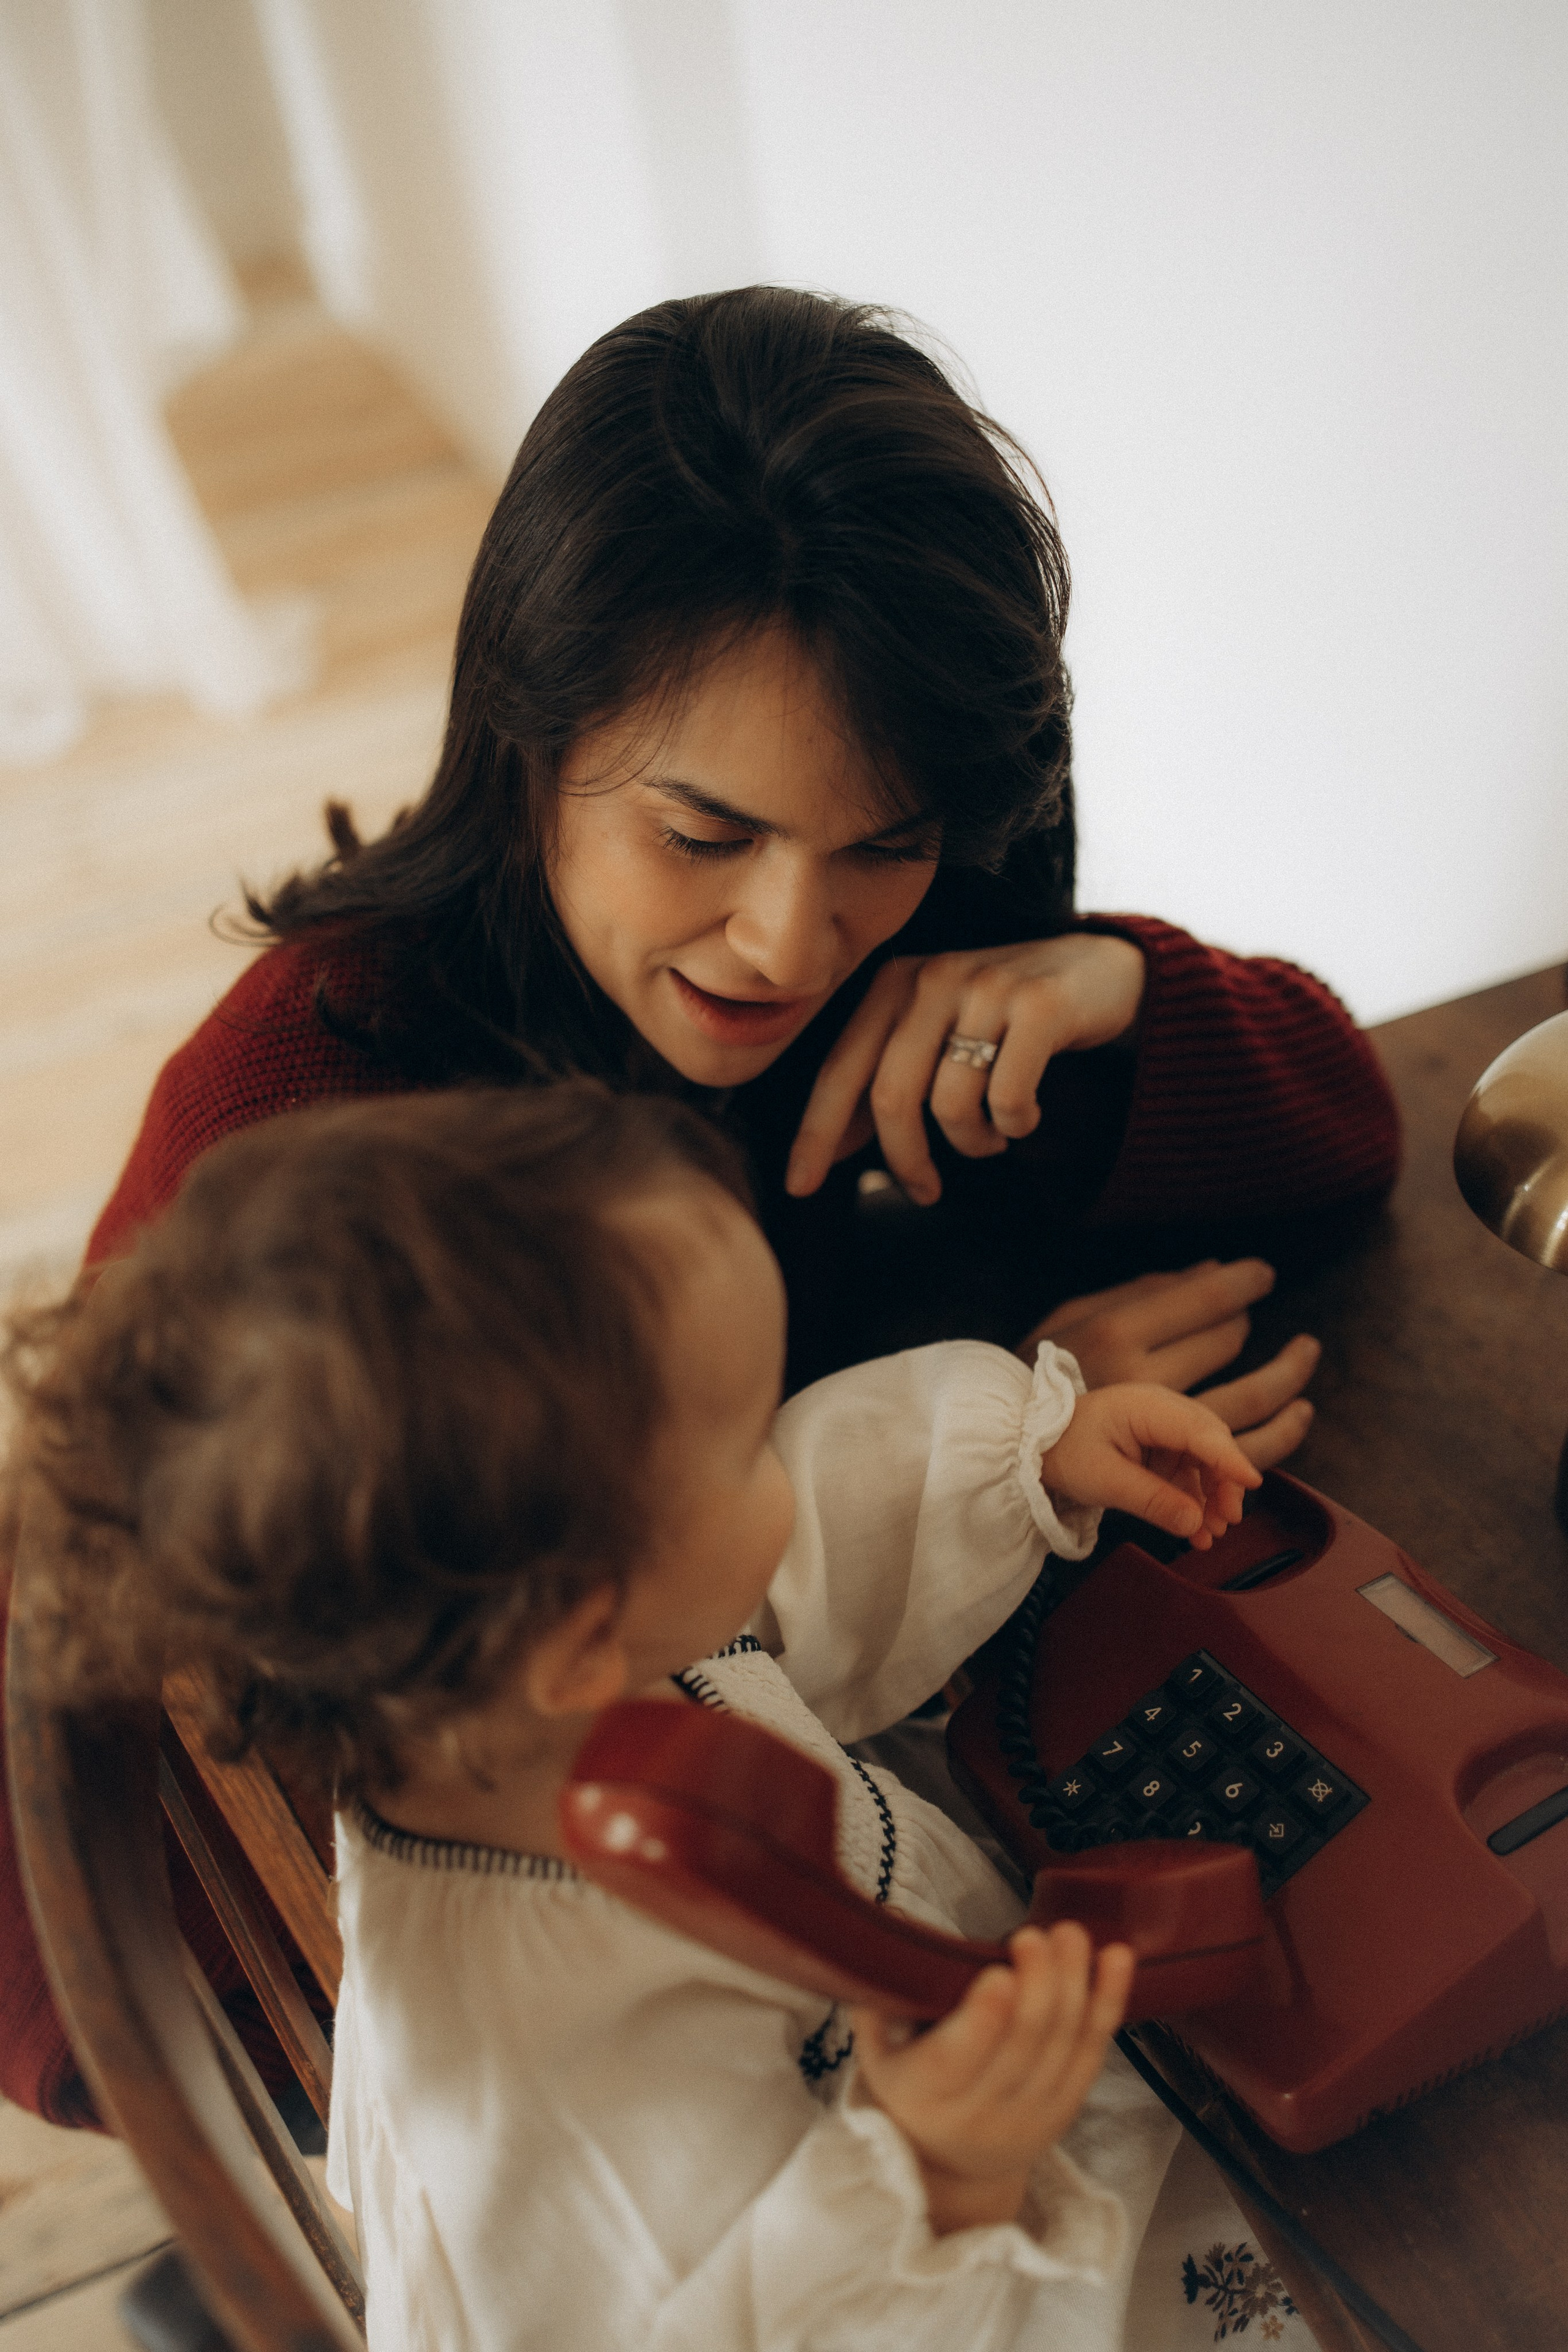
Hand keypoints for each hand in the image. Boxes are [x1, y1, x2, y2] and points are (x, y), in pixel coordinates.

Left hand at [785, 934, 1145, 1204]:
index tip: (800, 1187)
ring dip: (971, 1144)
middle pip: (891, 1096)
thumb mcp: (935, 1037)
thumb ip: (884, 1080)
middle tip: (925, 1190)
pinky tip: (1025, 1118)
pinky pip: (1007, 1098)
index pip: (840, 1069)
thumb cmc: (1005, 1018)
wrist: (1101, 972)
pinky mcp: (1040, 1005)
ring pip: (952, 1104)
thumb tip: (827, 1148)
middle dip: (904, 1160)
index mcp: (894, 983)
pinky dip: (1014, 1126)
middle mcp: (933, 977)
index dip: (815, 1133)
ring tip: (990, 1138)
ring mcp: (987, 987)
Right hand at [850, 1924, 1133, 2235]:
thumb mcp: (878, 2050)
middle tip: (1037, 1935)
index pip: (956, 2060)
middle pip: (1021, 2046)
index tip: (1000, 1974)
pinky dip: (1108, 2003)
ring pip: (1062, 2046)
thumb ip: (880, 1995)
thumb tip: (895, 1920)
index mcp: (925, 2095)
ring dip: (1074, 1984)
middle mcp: (980, 2114)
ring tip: (1072, 1934)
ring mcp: (1031, 2116)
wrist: (948, 2165)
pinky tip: (1117, 1958)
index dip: (983, 2020)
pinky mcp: (1066, 2110)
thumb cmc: (910, 2085)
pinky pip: (1093, 2052)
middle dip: (1037, 1986)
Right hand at [1023, 1260, 1320, 1470]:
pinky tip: (1297, 1414)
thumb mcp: (1080, 1313)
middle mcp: (1143, 1379)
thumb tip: (1213, 1270)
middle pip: (1226, 1341)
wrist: (1018, 1441)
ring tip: (1305, 1356)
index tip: (1263, 1274)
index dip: (1243, 1281)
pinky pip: (1243, 1452)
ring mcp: (1161, 1429)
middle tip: (1251, 1315)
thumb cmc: (1047, 1367)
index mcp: (1117, 1333)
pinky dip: (1280, 1434)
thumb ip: (1146, 1291)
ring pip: (1249, 1400)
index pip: (1203, 1298)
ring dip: (1288, 1377)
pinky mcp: (1176, 1468)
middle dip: (1246, 1320)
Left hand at [1040, 1383, 1262, 1548]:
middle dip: (1225, 1484)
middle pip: (1211, 1444)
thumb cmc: (1064, 1451)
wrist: (1038, 1445)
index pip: (1200, 1430)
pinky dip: (1196, 1501)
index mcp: (1148, 1406)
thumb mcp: (1103, 1480)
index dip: (1229, 1458)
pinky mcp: (1163, 1449)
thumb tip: (1194, 1522)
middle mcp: (1163, 1411)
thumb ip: (1151, 1500)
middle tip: (1227, 1520)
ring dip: (1212, 1498)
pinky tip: (1197, 1530)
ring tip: (1210, 1535)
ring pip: (1206, 1462)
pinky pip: (1190, 1474)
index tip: (1252, 1482)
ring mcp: (1165, 1429)